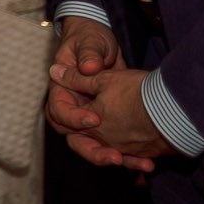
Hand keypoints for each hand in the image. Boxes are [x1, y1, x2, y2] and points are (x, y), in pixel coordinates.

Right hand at [44, 18, 155, 167]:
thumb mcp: (90, 42)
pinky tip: (145, 163)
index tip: (93, 119)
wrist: (103, 45)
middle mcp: (73, 106)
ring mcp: (89, 115)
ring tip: (134, 164)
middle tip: (113, 157)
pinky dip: (127, 155)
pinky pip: (113, 143)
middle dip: (92, 149)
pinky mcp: (107, 122)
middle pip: (73, 136)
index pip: (59, 110)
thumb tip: (90, 67)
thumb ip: (89, 54)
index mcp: (61, 89)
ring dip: (112, 157)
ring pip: (93, 144)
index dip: (73, 117)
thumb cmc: (90, 38)